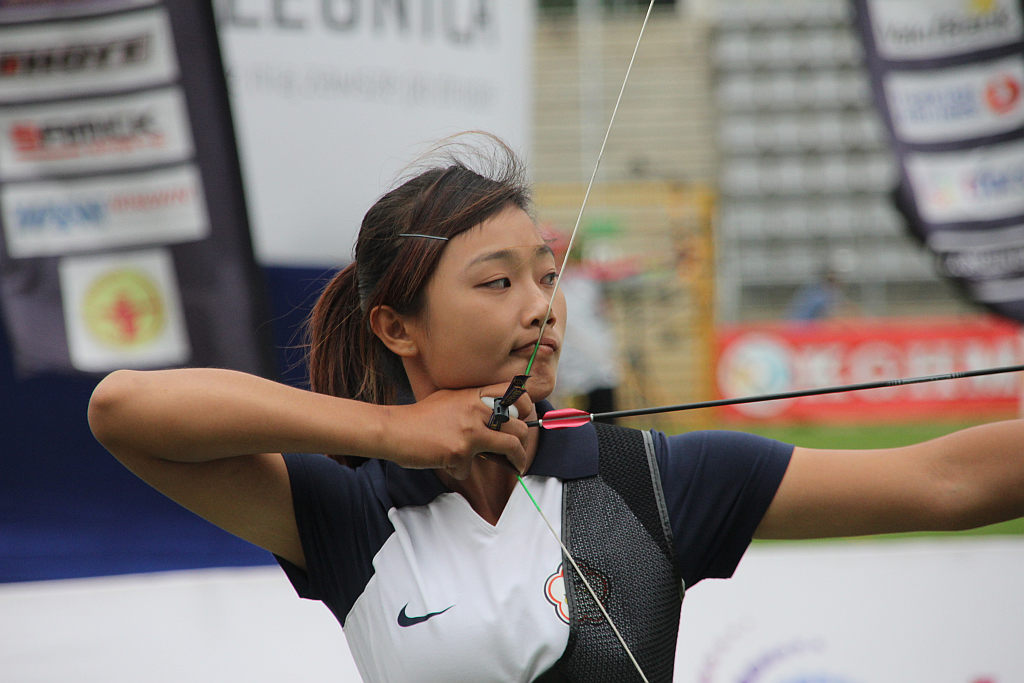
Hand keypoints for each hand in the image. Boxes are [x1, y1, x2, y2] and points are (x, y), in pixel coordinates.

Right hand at [381, 383, 532, 478]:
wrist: (394, 428)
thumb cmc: (420, 417)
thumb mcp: (449, 400)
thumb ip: (472, 405)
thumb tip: (494, 421)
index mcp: (474, 395)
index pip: (515, 393)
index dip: (527, 407)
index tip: (524, 420)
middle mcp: (475, 409)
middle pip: (518, 424)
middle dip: (523, 442)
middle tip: (519, 453)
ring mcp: (469, 429)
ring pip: (510, 445)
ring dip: (517, 460)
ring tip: (516, 467)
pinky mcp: (460, 450)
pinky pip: (470, 468)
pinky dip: (461, 471)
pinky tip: (450, 467)